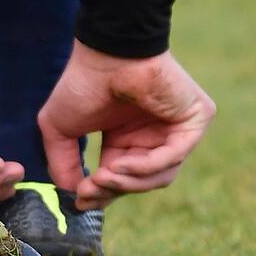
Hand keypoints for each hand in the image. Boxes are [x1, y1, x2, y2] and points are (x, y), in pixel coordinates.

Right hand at [38, 40, 215, 209]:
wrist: (106, 54)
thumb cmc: (81, 84)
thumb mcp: (58, 131)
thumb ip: (62, 164)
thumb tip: (72, 195)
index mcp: (126, 138)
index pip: (120, 178)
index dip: (100, 194)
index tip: (79, 200)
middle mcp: (153, 135)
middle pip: (140, 182)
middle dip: (111, 190)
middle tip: (87, 191)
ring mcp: (177, 128)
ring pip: (160, 176)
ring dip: (128, 183)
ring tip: (104, 176)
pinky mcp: (196, 120)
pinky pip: (174, 157)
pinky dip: (146, 167)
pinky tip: (120, 165)